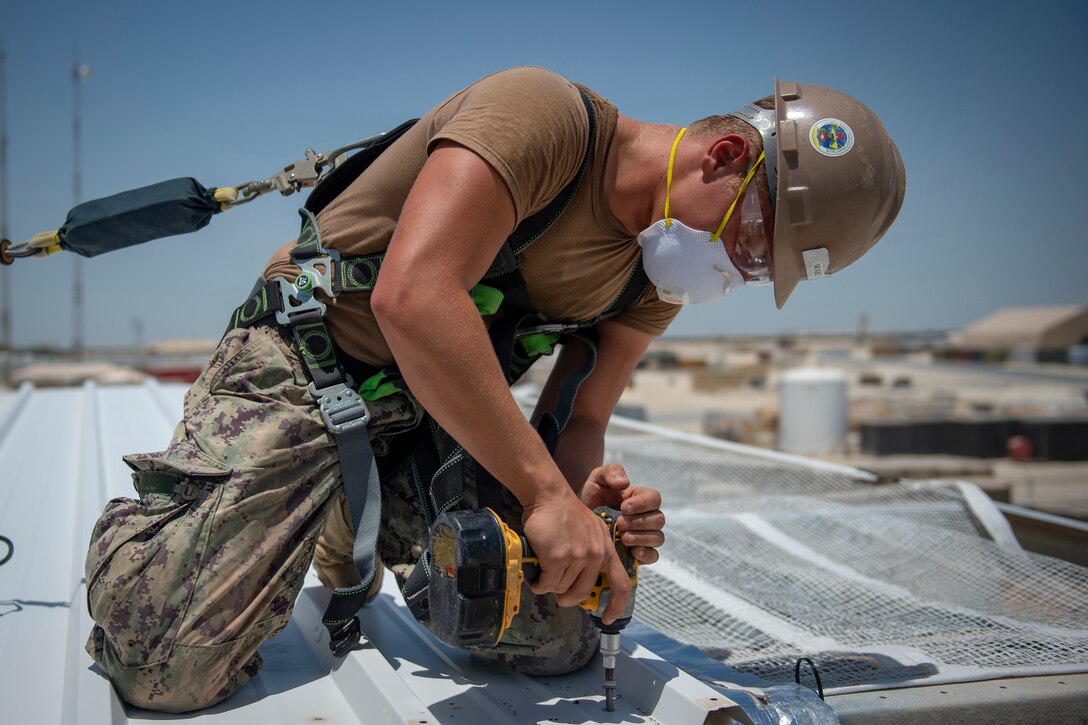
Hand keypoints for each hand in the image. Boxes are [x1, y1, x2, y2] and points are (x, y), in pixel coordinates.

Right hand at [521, 489, 631, 623]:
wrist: (549, 496)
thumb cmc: (566, 514)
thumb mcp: (593, 531)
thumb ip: (594, 554)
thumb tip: (585, 581)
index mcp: (607, 550)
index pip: (622, 585)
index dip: (617, 606)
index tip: (607, 618)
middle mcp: (596, 555)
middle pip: (583, 593)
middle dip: (567, 598)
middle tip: (557, 593)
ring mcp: (577, 557)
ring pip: (561, 588)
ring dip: (549, 586)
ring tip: (543, 574)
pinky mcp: (558, 558)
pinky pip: (547, 584)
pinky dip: (538, 583)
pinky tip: (535, 575)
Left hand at [579, 464, 664, 564]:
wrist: (578, 518)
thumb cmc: (592, 496)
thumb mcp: (597, 479)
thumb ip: (611, 472)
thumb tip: (625, 482)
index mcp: (640, 497)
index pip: (654, 498)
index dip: (642, 504)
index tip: (623, 507)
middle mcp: (647, 516)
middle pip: (658, 520)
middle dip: (640, 522)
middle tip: (620, 524)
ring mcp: (645, 535)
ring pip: (658, 538)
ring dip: (642, 538)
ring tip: (623, 538)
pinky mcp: (640, 552)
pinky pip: (653, 556)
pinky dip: (646, 555)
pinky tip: (632, 552)